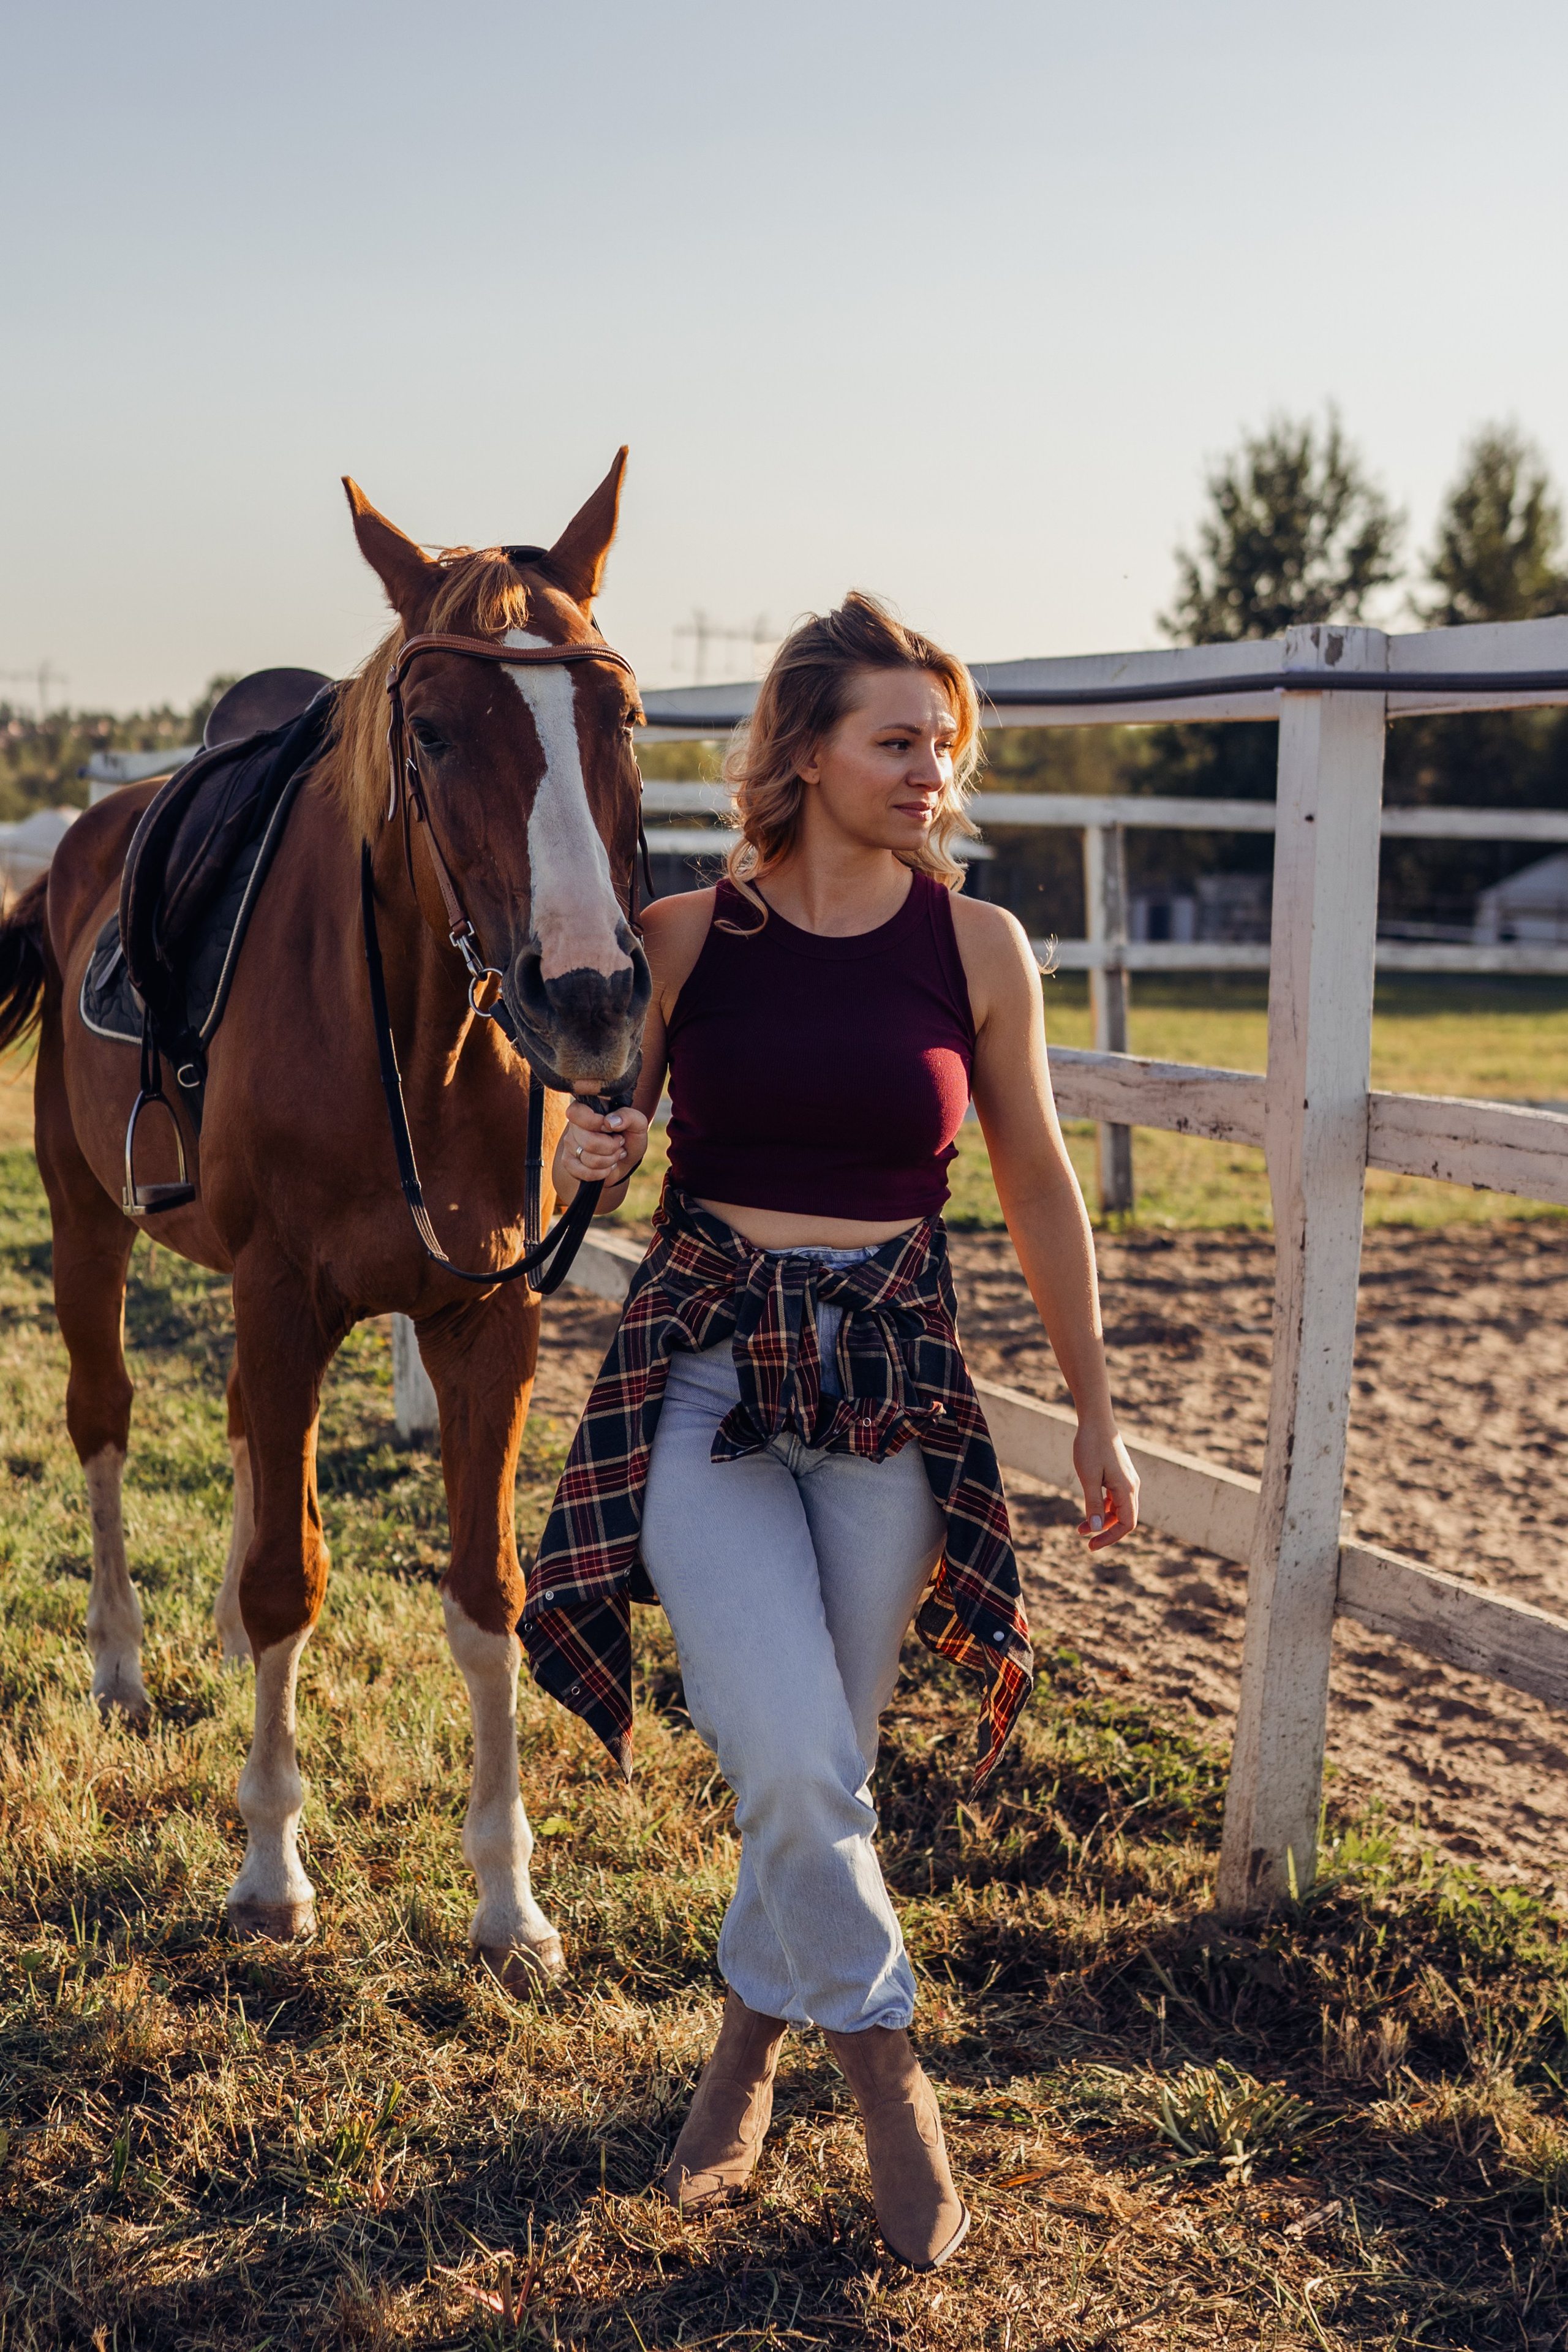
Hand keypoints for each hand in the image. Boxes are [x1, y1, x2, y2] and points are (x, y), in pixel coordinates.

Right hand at [553, 1093, 649, 1197]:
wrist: (625, 1159)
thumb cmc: (629, 1136)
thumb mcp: (638, 1124)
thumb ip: (629, 1116)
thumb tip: (610, 1122)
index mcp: (586, 1108)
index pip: (577, 1114)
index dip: (596, 1123)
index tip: (611, 1128)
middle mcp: (573, 1125)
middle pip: (588, 1142)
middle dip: (611, 1147)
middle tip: (619, 1143)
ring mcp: (569, 1144)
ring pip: (588, 1159)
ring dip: (609, 1160)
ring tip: (615, 1154)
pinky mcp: (569, 1163)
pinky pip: (584, 1173)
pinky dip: (602, 1173)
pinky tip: (607, 1166)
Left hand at [1073, 1421, 1138, 1551]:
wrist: (1096, 1421)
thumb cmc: (1091, 1446)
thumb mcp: (1089, 1477)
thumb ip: (1094, 1504)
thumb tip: (1098, 1529)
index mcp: (1127, 1489)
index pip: (1127, 1524)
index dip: (1111, 1538)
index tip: (1092, 1544)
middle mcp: (1132, 1486)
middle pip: (1125, 1520)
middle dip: (1106, 1532)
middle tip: (1086, 1540)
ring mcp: (1127, 1481)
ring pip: (1119, 1510)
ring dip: (1103, 1521)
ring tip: (1081, 1528)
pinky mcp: (1120, 1475)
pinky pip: (1115, 1499)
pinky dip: (1104, 1508)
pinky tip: (1090, 1509)